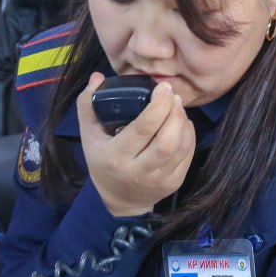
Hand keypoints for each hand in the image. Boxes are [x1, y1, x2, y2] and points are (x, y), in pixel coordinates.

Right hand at [77, 72, 195, 217]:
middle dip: (174, 113)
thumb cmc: (103, 161)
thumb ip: (87, 105)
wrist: (119, 200)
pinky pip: (188, 154)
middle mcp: (138, 171)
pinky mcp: (174, 182)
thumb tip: (97, 77)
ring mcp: (159, 179)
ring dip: (183, 121)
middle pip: (167, 140)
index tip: (163, 87)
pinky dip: (188, 133)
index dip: (158, 106)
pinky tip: (181, 122)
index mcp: (116, 157)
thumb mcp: (89, 135)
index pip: (142, 129)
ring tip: (176, 106)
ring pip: (181, 147)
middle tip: (172, 95)